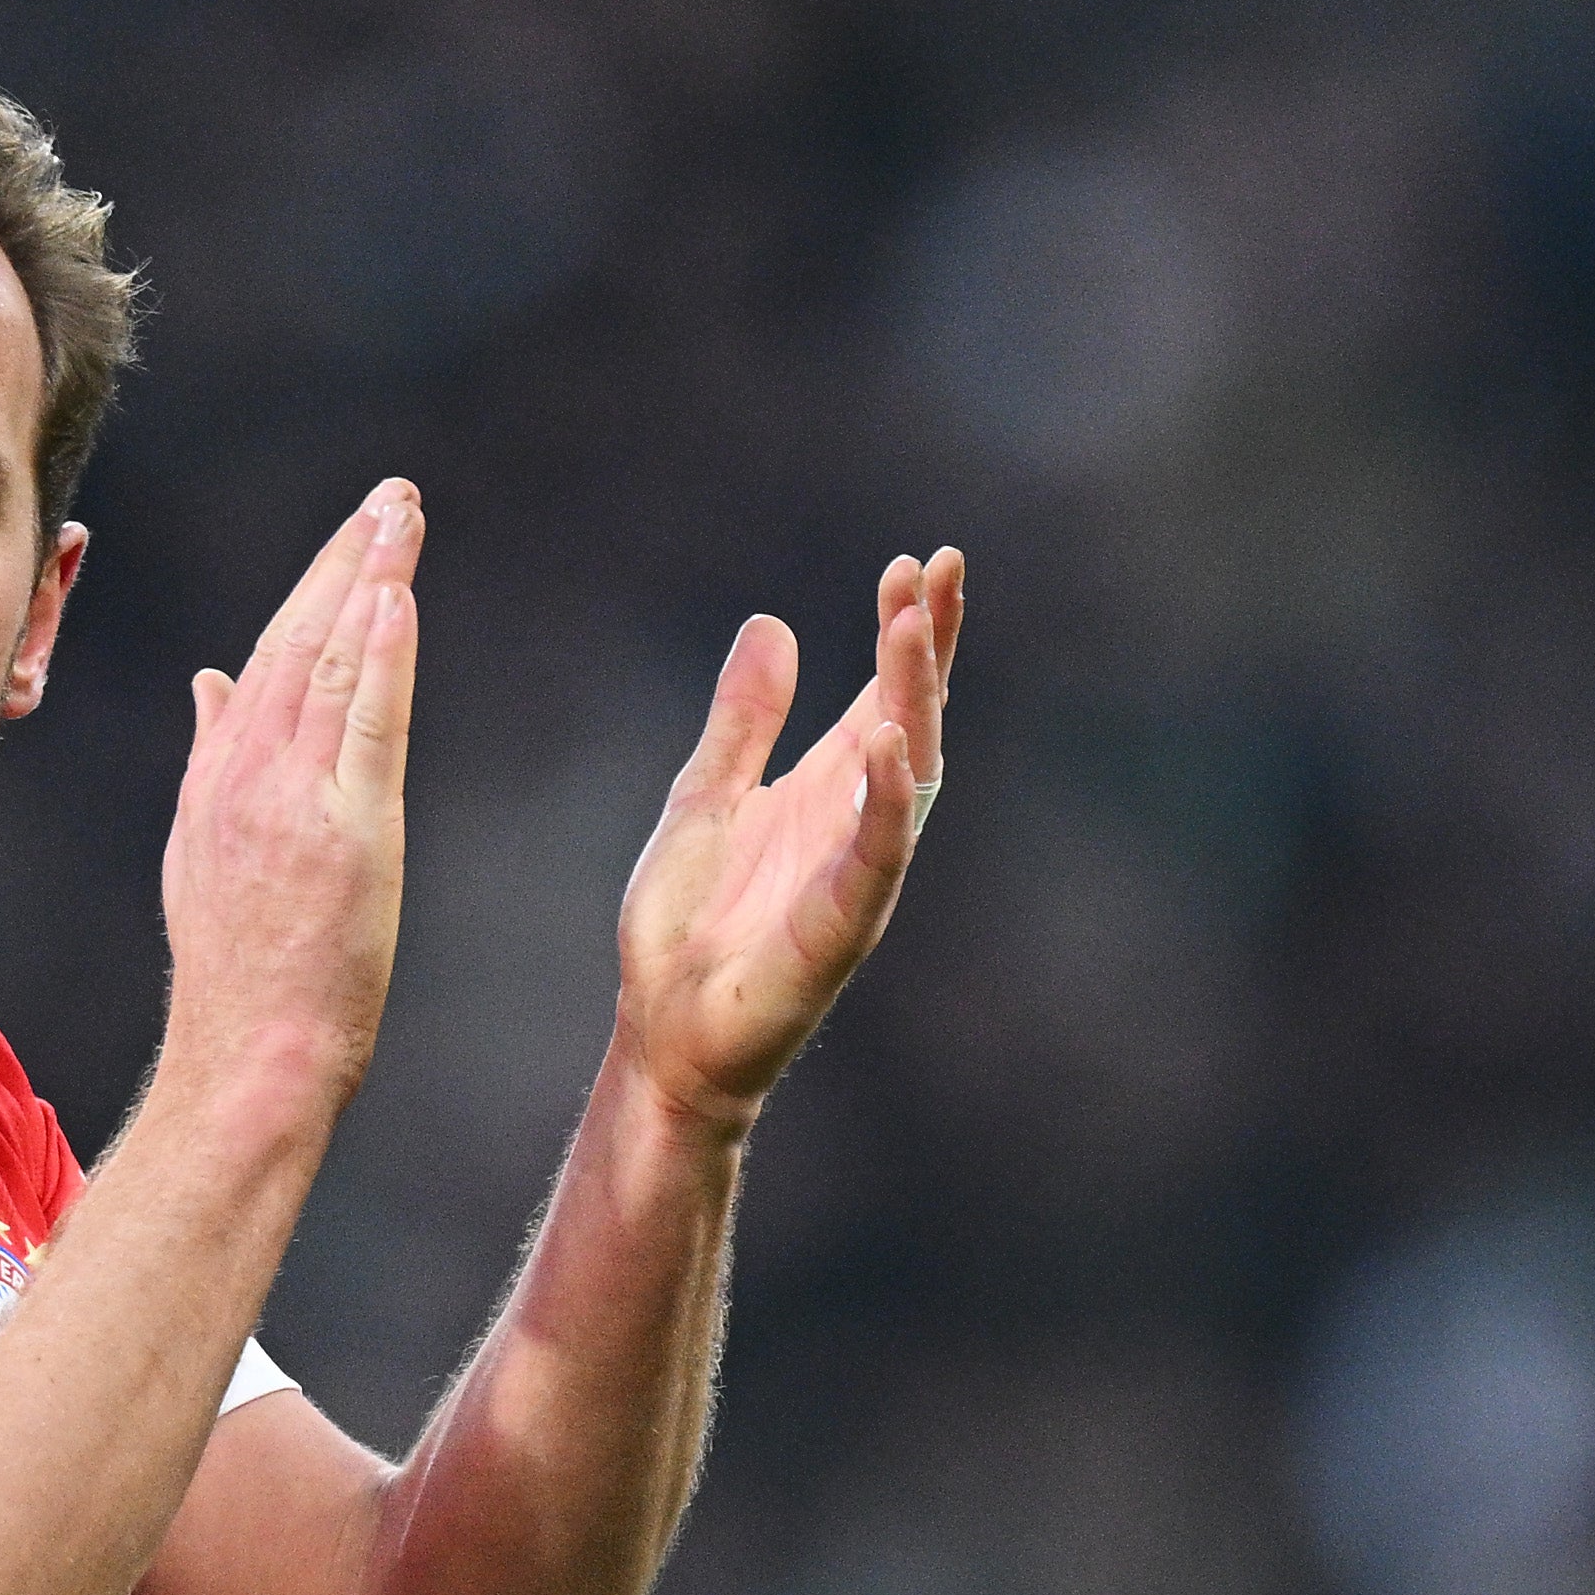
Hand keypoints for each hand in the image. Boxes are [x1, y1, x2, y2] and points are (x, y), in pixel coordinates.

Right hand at [159, 480, 424, 1121]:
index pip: (270, 656)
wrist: (248, 1055)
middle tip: (391, 496)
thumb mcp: (201, 851)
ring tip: (403, 517)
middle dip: (345, 559)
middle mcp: (247, 775)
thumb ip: (211, 757)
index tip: (352, 534)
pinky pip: (363, 724)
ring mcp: (294, 800)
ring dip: (370, 580)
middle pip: (300, 640)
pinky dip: (379, 654)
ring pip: (332, 664)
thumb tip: (212, 680)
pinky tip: (394, 596)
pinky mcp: (345, 833)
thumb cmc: (240, 972)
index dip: (313, 588)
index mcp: (218, 776)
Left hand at [616, 549, 962, 1130]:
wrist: (662, 1031)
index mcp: (827, 790)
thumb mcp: (705, 796)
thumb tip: (773, 625)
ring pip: (908, 773)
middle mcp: (857, 824)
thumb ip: (743, 720)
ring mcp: (857, 873)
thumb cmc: (685, 929)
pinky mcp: (840, 926)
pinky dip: (886, 798)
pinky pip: (878, 855)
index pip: (886, 695)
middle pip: (912, 718)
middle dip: (925, 646)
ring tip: (912, 624)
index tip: (920, 563)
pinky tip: (886, 738)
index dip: (909, 633)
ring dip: (914, 697)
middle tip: (932, 571)